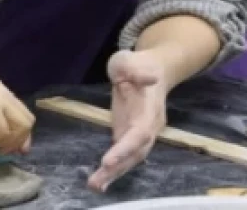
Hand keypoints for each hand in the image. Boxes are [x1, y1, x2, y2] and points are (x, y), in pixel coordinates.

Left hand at [88, 50, 166, 192]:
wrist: (151, 70)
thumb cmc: (136, 64)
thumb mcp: (130, 60)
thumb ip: (134, 68)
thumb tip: (151, 77)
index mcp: (149, 109)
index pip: (139, 133)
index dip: (126, 148)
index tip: (108, 160)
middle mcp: (148, 126)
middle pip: (136, 153)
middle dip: (118, 168)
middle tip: (97, 182)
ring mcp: (141, 134)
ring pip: (131, 159)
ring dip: (114, 174)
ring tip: (95, 185)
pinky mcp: (130, 136)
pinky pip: (124, 156)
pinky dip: (113, 170)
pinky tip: (100, 181)